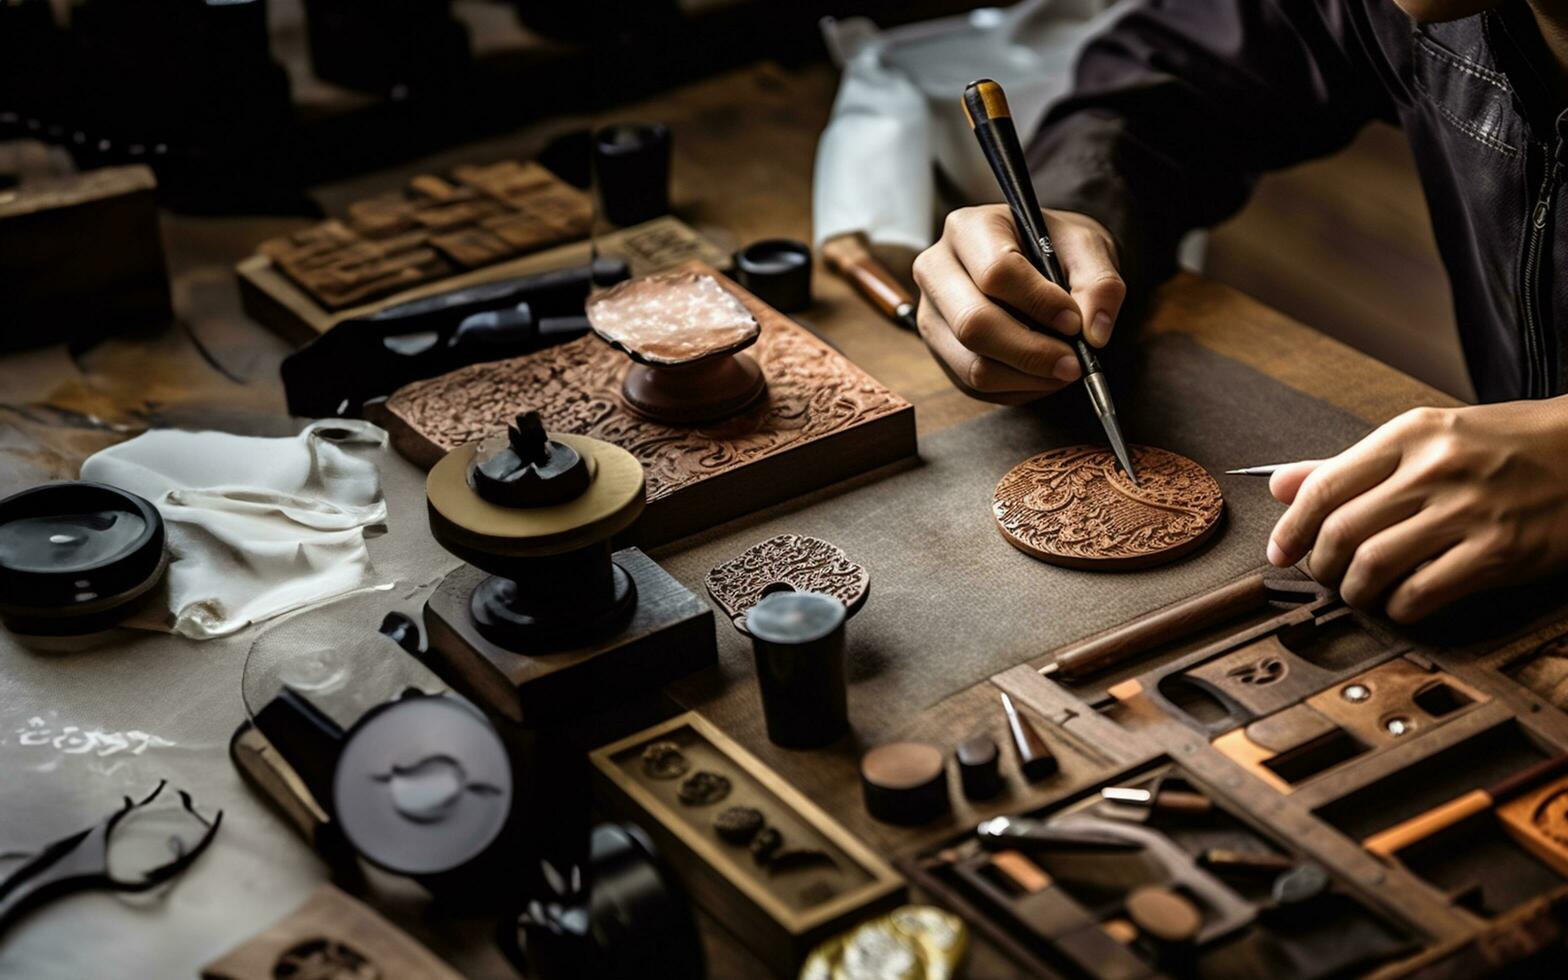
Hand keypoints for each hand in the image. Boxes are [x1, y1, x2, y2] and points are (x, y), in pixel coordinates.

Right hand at [911, 205, 1125, 403]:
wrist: (1033, 262)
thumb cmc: (1054, 249)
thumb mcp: (1086, 248)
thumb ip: (1099, 283)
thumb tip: (1093, 333)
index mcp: (968, 229)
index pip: (996, 273)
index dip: (1040, 303)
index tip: (1075, 322)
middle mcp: (936, 270)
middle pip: (973, 325)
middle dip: (1031, 352)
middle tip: (1074, 363)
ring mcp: (931, 314)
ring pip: (972, 365)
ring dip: (1027, 377)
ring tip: (1064, 369)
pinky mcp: (939, 350)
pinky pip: (974, 386)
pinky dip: (1017, 388)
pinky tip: (1042, 373)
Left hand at [1266, 400, 1567, 621]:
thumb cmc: (1506, 446)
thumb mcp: (1429, 436)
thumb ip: (1351, 463)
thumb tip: (1280, 485)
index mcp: (1411, 434)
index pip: (1324, 487)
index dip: (1291, 529)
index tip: (1281, 552)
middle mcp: (1435, 470)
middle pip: (1342, 532)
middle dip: (1321, 565)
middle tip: (1326, 576)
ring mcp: (1468, 512)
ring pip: (1373, 566)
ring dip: (1355, 591)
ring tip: (1360, 592)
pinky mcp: (1499, 553)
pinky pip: (1421, 593)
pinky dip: (1399, 608)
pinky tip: (1401, 604)